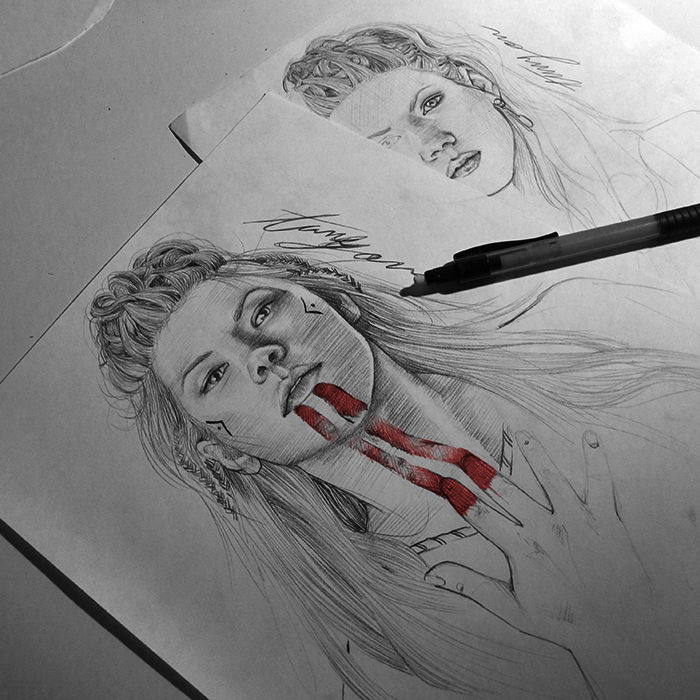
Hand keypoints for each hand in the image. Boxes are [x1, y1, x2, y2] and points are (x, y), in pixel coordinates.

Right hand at [427, 431, 662, 695]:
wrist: (624, 629)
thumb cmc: (565, 620)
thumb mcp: (513, 609)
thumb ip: (472, 586)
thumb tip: (432, 575)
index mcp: (522, 549)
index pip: (480, 516)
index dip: (457, 497)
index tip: (440, 480)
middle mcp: (547, 529)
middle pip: (506, 491)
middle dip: (479, 469)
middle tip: (460, 451)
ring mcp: (578, 520)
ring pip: (551, 479)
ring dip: (535, 454)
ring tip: (520, 433)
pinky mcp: (606, 519)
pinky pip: (601, 484)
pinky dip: (596, 460)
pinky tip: (590, 436)